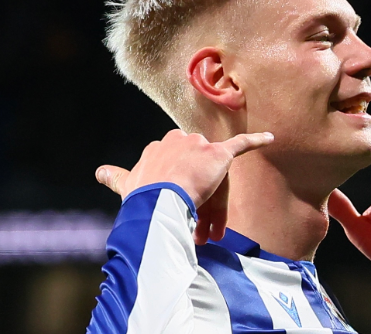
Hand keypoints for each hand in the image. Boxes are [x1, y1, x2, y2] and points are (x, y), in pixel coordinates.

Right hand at [95, 129, 273, 244]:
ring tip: (213, 233)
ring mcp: (199, 146)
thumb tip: (99, 171)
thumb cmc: (142, 195)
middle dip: (198, 201)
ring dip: (214, 203)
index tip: (179, 210)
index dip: (180, 190)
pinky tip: (270, 138)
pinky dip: (256, 141)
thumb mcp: (127, 184)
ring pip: (213, 175)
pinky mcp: (219, 153)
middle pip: (196, 171)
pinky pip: (240, 145)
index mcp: (160, 147)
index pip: (177, 167)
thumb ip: (116, 177)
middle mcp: (179, 140)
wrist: (157, 198)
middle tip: (199, 231)